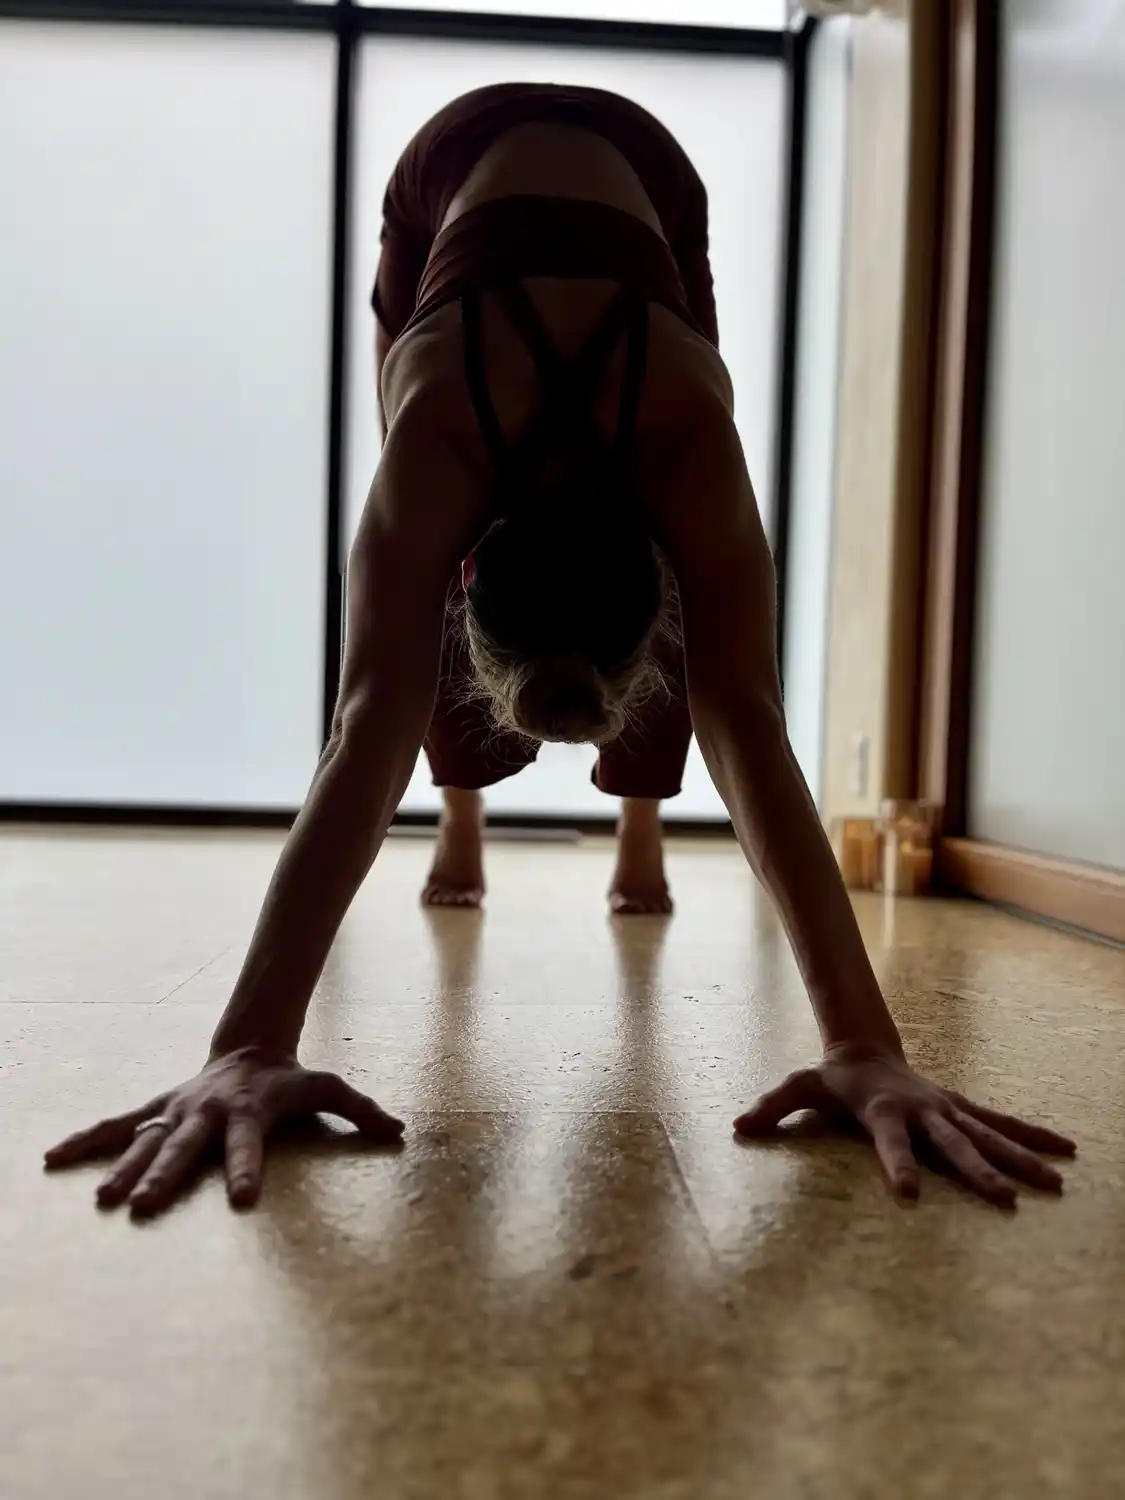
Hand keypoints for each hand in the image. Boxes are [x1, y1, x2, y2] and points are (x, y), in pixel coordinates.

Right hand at [43, 1047, 403, 1215]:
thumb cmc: (290, 1079)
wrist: (249, 1047)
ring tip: (102, 1200)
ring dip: (122, 1168)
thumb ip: (361, 1111)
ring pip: (146, 1141)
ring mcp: (177, 1111)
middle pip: (185, 1148)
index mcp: (249, 1113)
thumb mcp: (328, 1087)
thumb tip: (400, 1132)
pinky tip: (52, 1158)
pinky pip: (117, 1125)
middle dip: (165, 1176)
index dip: (248, 1170)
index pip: (248, 1146)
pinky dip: (86, 1140)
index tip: (243, 1200)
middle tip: (144, 1207)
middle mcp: (207, 1113)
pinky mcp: (156, 1110)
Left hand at [734, 1044, 1075, 1205]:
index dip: (898, 1166)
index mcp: (883, 1111)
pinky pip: (1001, 1123)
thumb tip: (738, 1125)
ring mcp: (946, 1109)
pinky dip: (1032, 1136)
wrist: (866, 1049)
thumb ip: (772, 1107)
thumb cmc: (831, 1079)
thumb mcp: (799, 1087)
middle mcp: (922, 1111)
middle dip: (978, 1171)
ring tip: (1056, 1183)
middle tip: (1004, 1199)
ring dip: (1021, 1158)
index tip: (911, 1195)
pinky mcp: (960, 1109)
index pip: (891, 1143)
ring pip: (988, 1135)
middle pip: (952, 1144)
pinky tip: (1064, 1152)